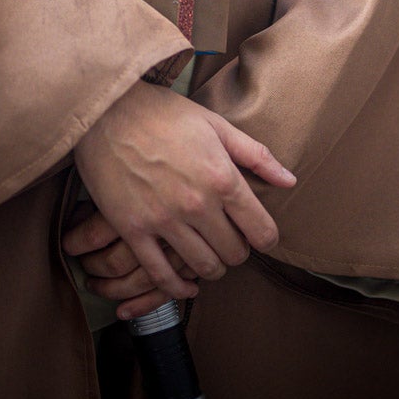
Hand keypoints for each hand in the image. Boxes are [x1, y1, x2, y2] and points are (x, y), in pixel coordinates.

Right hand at [71, 80, 294, 302]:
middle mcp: (197, 204)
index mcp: (222, 178)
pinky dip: (177, 287)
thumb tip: (290, 181)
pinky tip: (185, 285)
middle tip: (230, 242)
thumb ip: (257, 156)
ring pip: (203, 267)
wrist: (107, 111)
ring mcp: (163, 220)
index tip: (259, 235)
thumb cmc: (164, 114)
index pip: (261, 231)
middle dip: (238, 251)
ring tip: (209, 256)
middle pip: (234, 253)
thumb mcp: (217, 125)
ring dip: (212, 267)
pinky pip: (160, 274)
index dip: (265, 238)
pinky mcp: (132, 230)